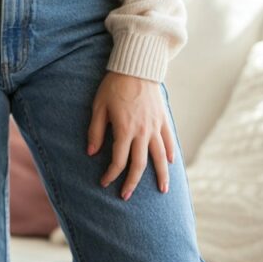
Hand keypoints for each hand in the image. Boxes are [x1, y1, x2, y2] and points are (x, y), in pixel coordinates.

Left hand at [87, 71, 173, 199]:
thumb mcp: (98, 106)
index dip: (111, 174)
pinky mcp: (162, 118)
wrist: (136, 66)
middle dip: (132, 183)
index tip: (105, 182)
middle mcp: (142, 132)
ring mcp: (155, 126)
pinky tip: (170, 163)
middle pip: (139, 164)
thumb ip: (95, 131)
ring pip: (159, 157)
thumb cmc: (114, 85)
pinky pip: (169, 139)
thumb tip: (91, 153)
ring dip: (160, 175)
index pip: (118, 160)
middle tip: (126, 195)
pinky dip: (171, 152)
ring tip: (162, 191)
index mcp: (124, 130)